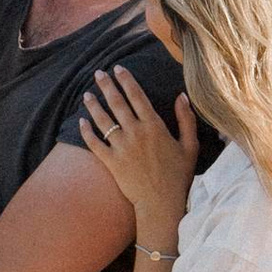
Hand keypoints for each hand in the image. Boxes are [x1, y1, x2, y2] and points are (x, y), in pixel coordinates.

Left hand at [79, 65, 199, 240]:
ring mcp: (121, 147)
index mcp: (154, 126)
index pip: (137, 96)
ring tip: (87, 94)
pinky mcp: (111, 162)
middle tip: (98, 74)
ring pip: (103, 120)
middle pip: (117, 103)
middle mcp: (135, 133)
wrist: (162, 203)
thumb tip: (181, 96)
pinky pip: (94, 143)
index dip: (126, 80)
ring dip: (93, 105)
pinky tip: (81, 122)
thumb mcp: (190, 145)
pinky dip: (86, 132)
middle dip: (106, 86)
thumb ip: (186, 119)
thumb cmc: (178, 176)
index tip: (118, 68)